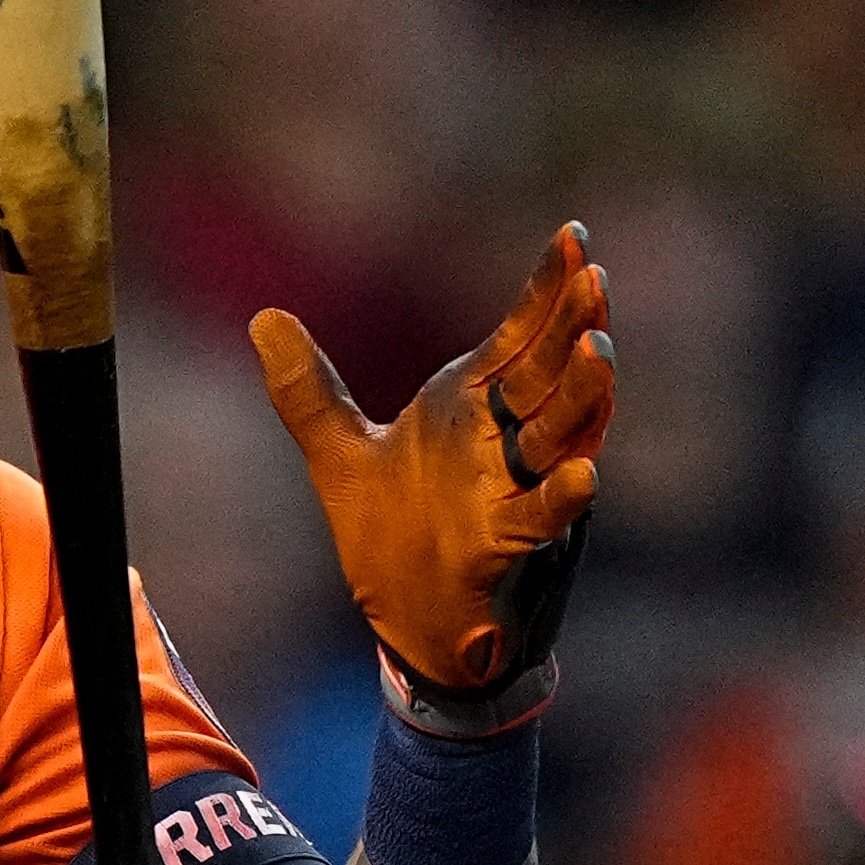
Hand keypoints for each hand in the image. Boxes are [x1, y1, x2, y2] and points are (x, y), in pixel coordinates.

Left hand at [253, 223, 610, 733]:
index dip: (545, 291)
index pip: (516, 337)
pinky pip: (543, 516)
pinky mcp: (509, 545)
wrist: (409, 626)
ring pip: (559, 434)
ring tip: (601, 348)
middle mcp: (502, 442)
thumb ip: (307, 392)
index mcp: (470, 409)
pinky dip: (562, 495)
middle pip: (546, 373)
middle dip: (572, 327)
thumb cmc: (392, 538)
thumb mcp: (339, 456)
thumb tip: (263, 318)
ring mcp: (512, 491)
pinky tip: (585, 474)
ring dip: (581, 394)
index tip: (573, 238)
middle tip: (595, 278)